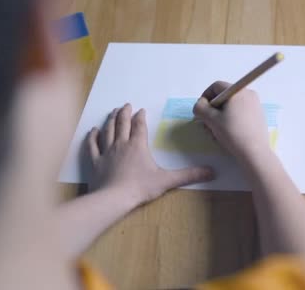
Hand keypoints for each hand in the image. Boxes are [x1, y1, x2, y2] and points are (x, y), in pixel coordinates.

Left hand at [85, 104, 213, 205]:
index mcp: (138, 145)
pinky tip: (92, 130)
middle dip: (124, 113)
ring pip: (107, 131)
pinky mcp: (96, 162)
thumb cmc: (140, 187)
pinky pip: (92, 146)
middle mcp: (122, 144)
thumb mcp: (167, 180)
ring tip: (112, 112)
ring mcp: (106, 152)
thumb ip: (189, 175)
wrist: (114, 199)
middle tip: (125, 105)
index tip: (141, 110)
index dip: (140, 117)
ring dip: (110, 120)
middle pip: (122, 124)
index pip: (139, 126)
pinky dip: (92, 137)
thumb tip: (211, 172)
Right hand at [193, 81, 270, 160]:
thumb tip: (201, 104)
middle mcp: (249, 94)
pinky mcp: (258, 116)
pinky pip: (239, 114)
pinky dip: (230, 121)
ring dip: (219, 118)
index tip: (201, 111)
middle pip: (224, 98)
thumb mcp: (211, 119)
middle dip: (212, 111)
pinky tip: (226, 135)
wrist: (254, 152)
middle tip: (207, 125)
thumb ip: (200, 107)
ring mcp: (255, 106)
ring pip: (231, 107)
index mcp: (238, 91)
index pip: (216, 86)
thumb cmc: (232, 133)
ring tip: (215, 133)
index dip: (205, 97)